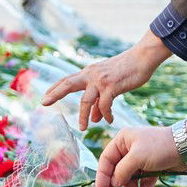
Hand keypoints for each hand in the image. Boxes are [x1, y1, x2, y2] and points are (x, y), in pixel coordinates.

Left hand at [42, 30, 170, 130]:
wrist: (142, 58)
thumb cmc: (127, 70)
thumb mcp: (110, 85)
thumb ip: (100, 101)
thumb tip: (94, 118)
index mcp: (89, 72)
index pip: (67, 79)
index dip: (55, 88)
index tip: (45, 97)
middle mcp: (91, 74)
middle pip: (68, 84)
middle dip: (55, 93)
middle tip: (44, 102)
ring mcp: (100, 80)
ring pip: (85, 100)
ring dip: (83, 116)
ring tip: (83, 128)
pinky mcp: (111, 86)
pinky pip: (104, 105)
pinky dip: (106, 114)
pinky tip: (109, 120)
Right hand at [96, 126, 185, 186]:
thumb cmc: (160, 147)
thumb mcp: (137, 157)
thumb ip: (123, 171)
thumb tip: (114, 183)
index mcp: (123, 141)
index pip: (107, 160)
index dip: (102, 176)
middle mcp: (130, 150)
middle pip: (117, 171)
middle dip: (115, 186)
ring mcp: (141, 160)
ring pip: (131, 180)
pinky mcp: (152, 169)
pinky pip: (144, 182)